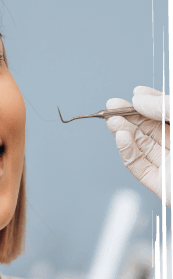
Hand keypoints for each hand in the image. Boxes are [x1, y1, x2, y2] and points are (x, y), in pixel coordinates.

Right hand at [105, 86, 169, 207]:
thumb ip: (166, 107)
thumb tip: (138, 99)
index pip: (166, 113)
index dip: (149, 102)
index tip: (135, 94)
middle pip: (149, 129)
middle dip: (129, 117)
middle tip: (112, 106)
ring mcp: (170, 166)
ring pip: (141, 146)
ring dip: (123, 132)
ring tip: (112, 120)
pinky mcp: (161, 185)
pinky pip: (138, 167)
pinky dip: (126, 152)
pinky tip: (121, 137)